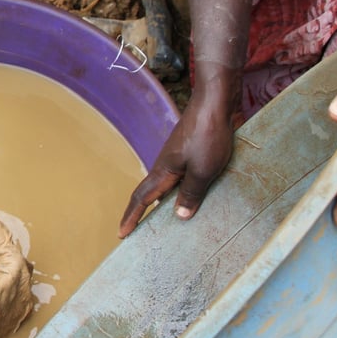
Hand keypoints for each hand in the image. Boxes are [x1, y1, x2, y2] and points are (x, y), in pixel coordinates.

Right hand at [118, 93, 235, 237]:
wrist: (215, 103)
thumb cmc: (208, 136)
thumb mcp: (202, 170)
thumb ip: (191, 193)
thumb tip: (179, 216)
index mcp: (163, 171)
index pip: (142, 199)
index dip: (131, 217)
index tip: (121, 234)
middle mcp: (166, 165)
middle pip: (150, 193)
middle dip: (142, 213)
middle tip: (139, 231)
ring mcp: (178, 157)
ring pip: (166, 186)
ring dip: (163, 203)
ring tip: (168, 221)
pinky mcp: (191, 151)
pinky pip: (180, 177)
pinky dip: (180, 191)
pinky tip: (192, 194)